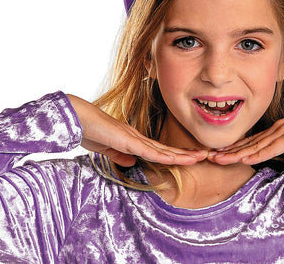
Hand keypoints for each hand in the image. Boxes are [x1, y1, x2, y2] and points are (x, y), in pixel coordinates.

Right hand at [67, 95, 206, 166]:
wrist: (79, 120)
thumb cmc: (90, 132)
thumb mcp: (107, 149)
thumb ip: (119, 155)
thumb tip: (131, 163)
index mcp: (134, 141)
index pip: (160, 150)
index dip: (176, 155)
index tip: (190, 158)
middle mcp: (138, 138)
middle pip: (167, 149)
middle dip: (186, 154)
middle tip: (205, 155)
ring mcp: (134, 138)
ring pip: (163, 149)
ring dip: (182, 155)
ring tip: (200, 157)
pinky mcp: (128, 140)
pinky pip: (148, 150)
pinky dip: (163, 155)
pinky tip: (175, 159)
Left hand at [208, 98, 283, 165]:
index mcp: (274, 131)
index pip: (251, 141)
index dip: (235, 147)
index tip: (220, 152)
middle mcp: (273, 132)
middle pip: (247, 144)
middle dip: (228, 151)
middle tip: (209, 156)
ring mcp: (280, 135)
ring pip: (253, 147)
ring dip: (235, 155)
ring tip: (218, 159)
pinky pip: (270, 149)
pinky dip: (256, 155)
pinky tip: (244, 160)